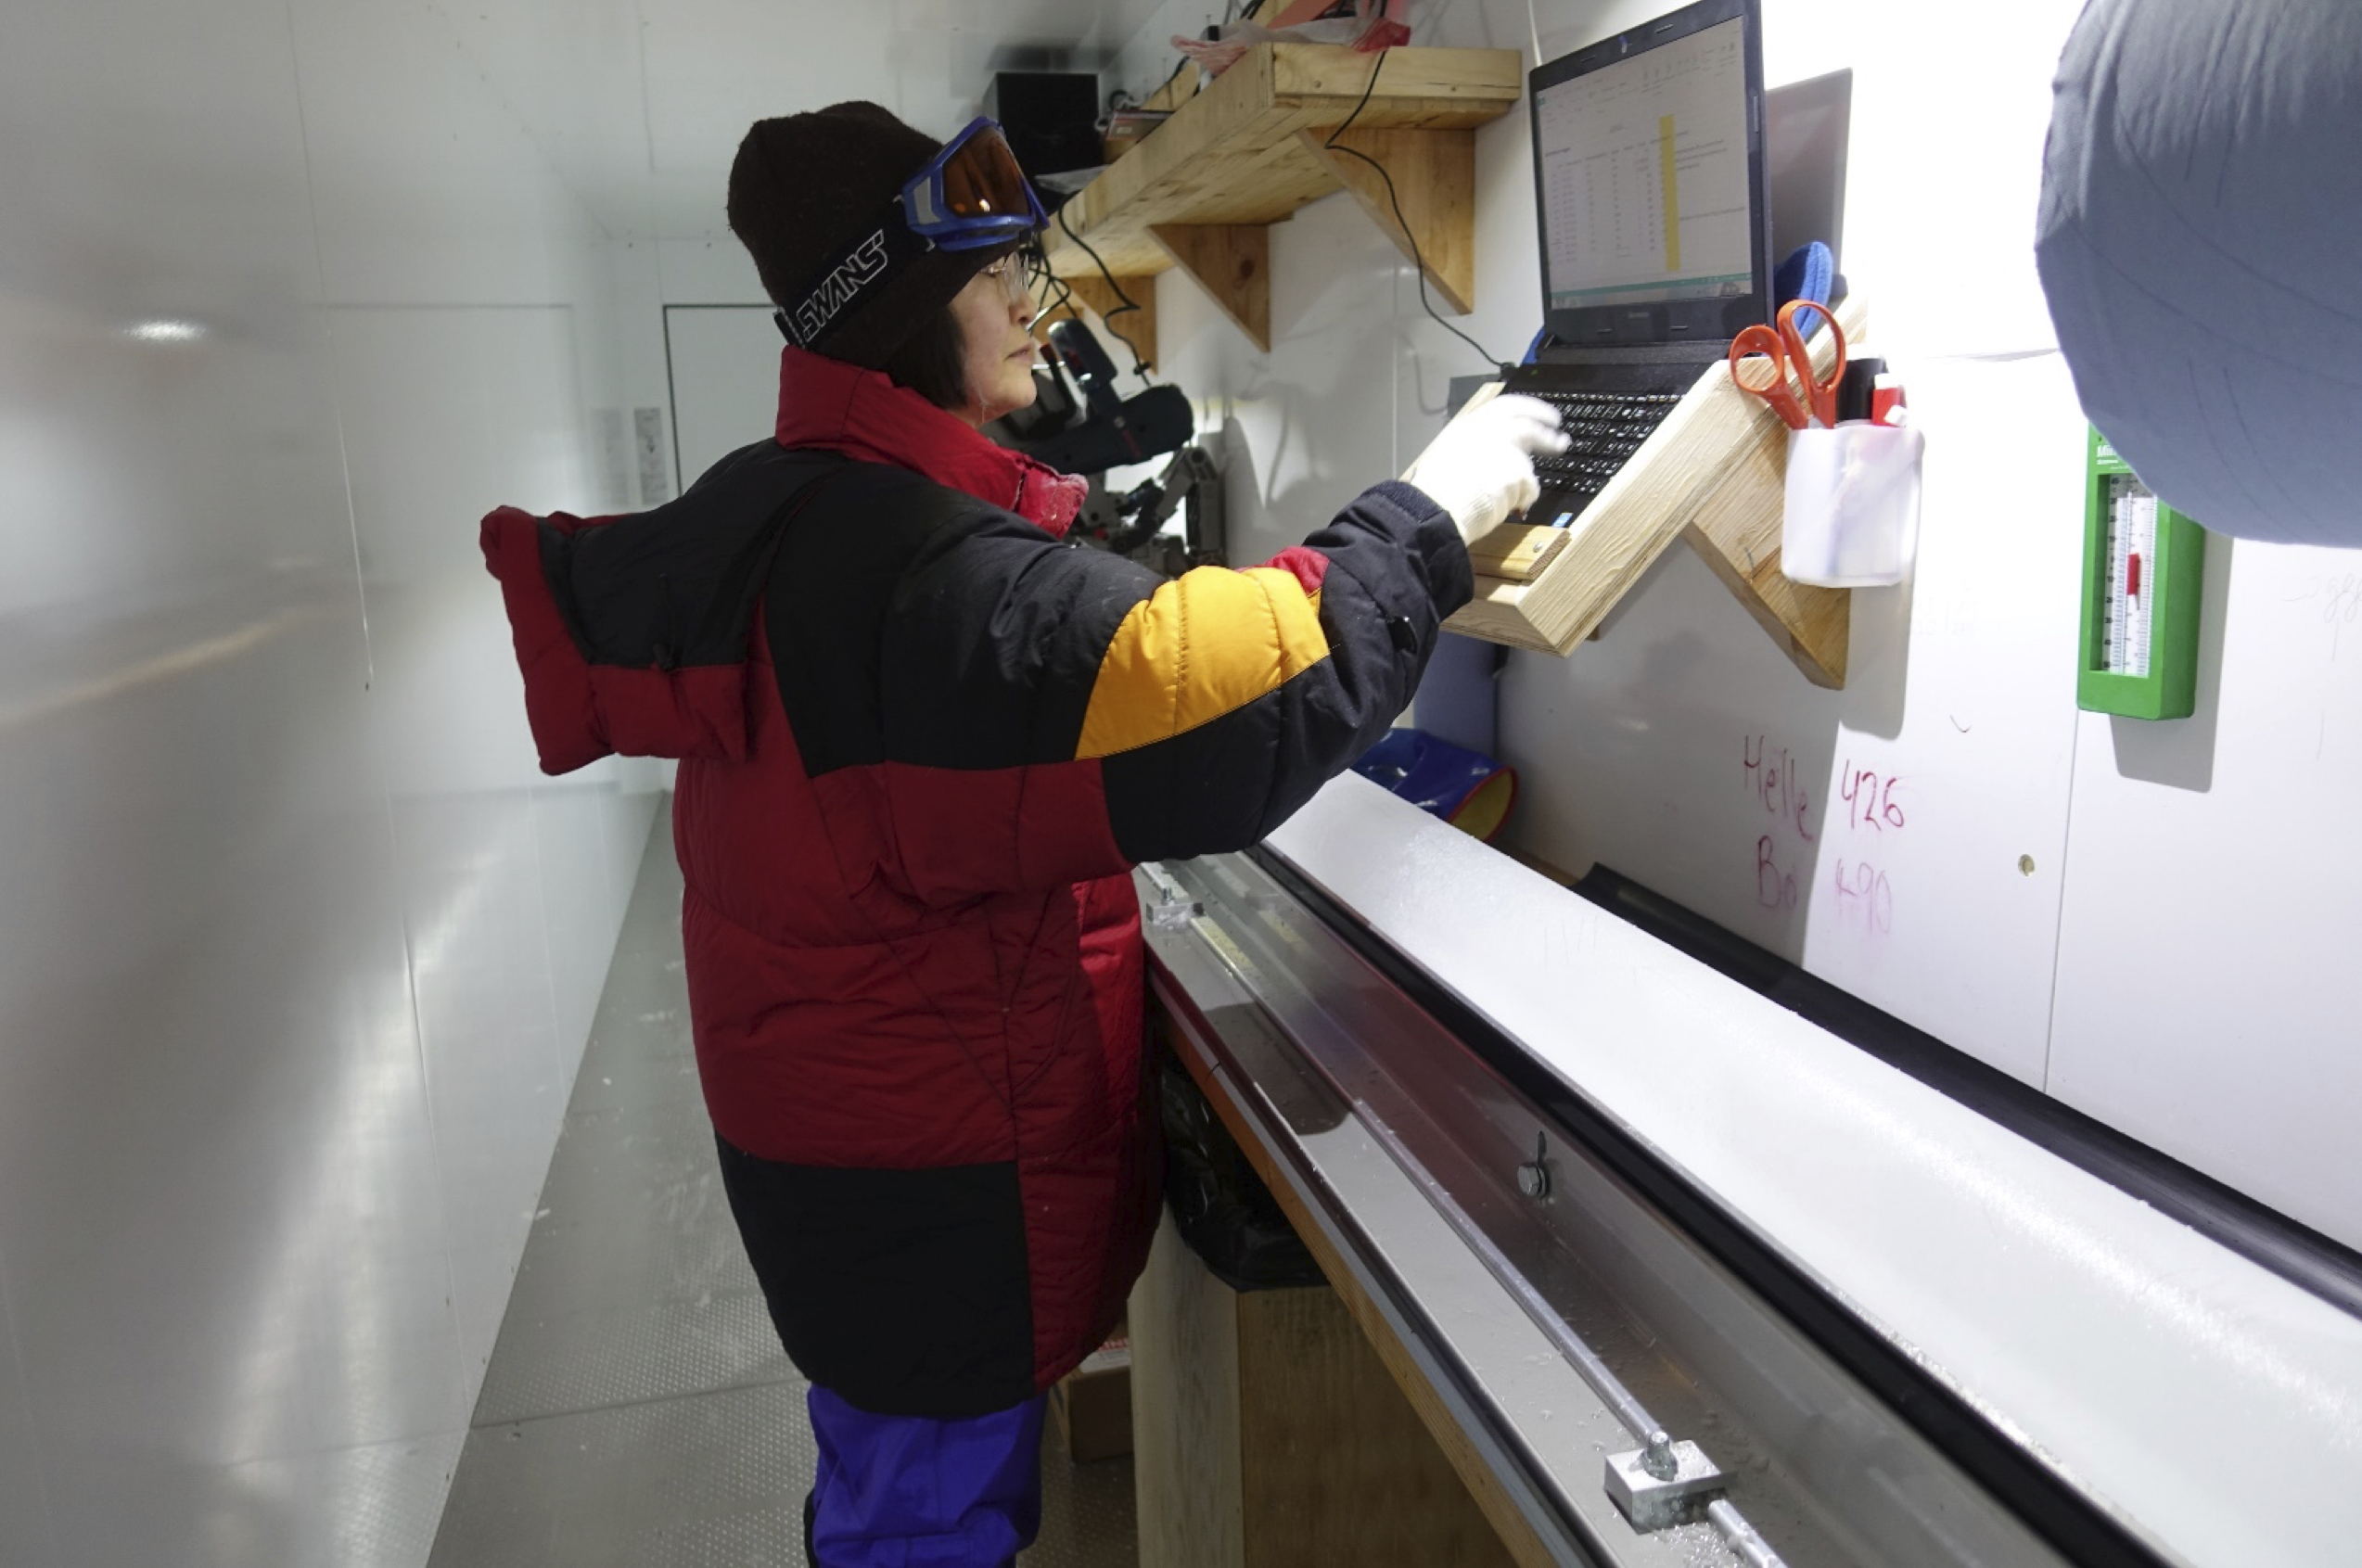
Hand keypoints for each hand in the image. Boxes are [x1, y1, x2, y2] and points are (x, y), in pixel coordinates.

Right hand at [1399, 387, 1568, 544]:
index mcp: (1468, 425)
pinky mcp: (1517, 473)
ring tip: (1525, 488)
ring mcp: (1506, 451)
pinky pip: (1529, 486)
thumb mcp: (1446, 458)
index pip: (1506, 407)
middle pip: (1528, 424)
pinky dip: (1524, 496)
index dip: (1529, 409)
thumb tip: (1484, 461)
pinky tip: (1517, 506)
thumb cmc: (1433, 491)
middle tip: (1559, 438)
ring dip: (1528, 476)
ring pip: (1528, 460)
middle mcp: (1489, 431)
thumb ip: (1469, 452)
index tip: (1544, 415)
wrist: (1435, 507)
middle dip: (1546, 432)